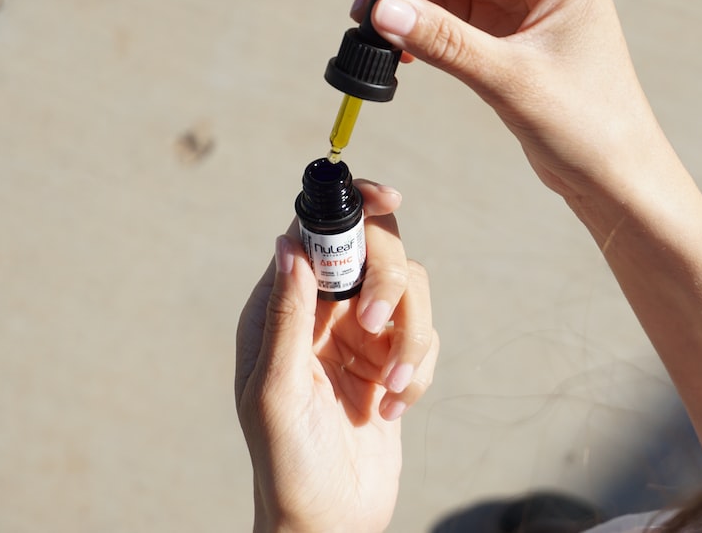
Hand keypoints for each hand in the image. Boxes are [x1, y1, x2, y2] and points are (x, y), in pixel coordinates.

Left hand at [235, 181, 437, 531]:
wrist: (329, 518)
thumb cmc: (285, 460)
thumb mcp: (275, 388)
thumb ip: (285, 314)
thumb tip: (287, 242)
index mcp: (283, 306)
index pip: (315, 231)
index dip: (352, 206)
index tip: (388, 201)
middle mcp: (323, 311)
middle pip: (376, 251)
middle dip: (390, 284)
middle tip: (376, 324)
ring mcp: (361, 336)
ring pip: (411, 293)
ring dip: (411, 337)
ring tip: (392, 389)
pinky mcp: (393, 362)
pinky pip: (425, 335)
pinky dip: (419, 368)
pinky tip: (393, 407)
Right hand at [352, 0, 672, 202]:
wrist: (609, 171)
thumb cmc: (588, 123)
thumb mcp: (511, 79)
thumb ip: (444, 41)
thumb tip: (381, 10)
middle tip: (370, 10)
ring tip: (379, 35)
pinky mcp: (497, 19)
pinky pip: (441, 2)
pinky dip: (415, 19)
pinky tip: (402, 50)